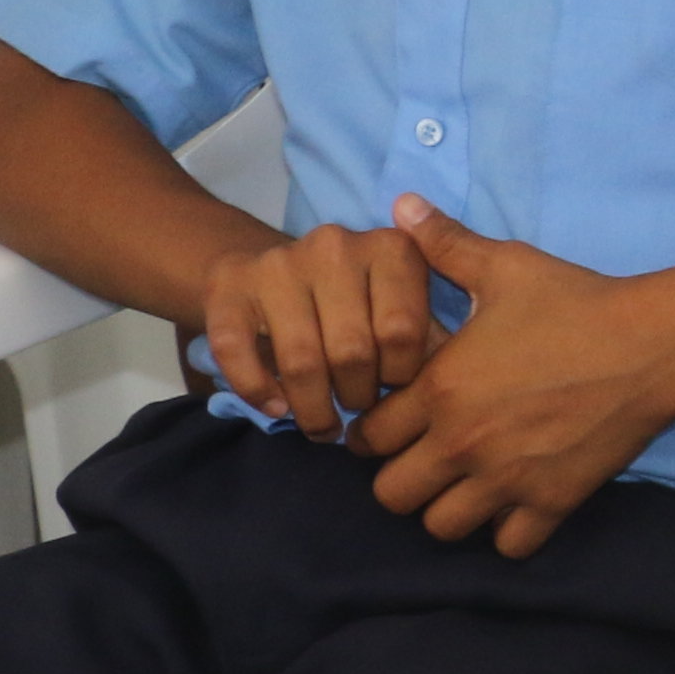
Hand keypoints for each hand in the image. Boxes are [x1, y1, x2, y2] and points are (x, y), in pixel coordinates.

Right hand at [198, 217, 441, 439]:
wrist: (272, 266)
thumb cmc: (358, 303)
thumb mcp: (404, 309)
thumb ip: (430, 340)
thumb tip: (444, 387)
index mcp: (390, 248)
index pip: (401, 332)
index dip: (401, 377)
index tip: (397, 392)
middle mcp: (334, 246)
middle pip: (351, 350)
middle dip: (358, 398)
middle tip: (359, 414)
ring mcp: (279, 262)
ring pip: (300, 359)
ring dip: (313, 408)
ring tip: (324, 427)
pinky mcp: (230, 283)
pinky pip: (237, 351)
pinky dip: (258, 391)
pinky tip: (278, 409)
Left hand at [344, 198, 674, 551]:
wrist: (651, 346)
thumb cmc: (574, 303)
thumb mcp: (504, 266)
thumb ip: (444, 243)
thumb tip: (401, 204)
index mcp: (439, 391)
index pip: (368, 438)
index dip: (374, 430)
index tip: (396, 420)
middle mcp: (463, 445)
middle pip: (392, 496)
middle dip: (401, 479)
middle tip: (425, 458)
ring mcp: (507, 480)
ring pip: (443, 527)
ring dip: (448, 509)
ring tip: (466, 485)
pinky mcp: (553, 501)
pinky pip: (510, 545)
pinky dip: (507, 532)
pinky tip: (516, 501)